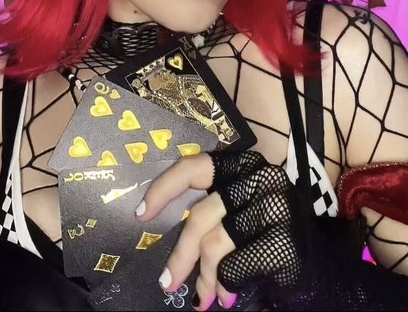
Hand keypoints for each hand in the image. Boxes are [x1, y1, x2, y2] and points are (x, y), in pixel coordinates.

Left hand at [136, 151, 303, 310]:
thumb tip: (163, 235)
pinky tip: (226, 294)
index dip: (163, 188)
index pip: (195, 167)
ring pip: (215, 244)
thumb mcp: (237, 208)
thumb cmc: (265, 230)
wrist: (319, 256)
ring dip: (204, 276)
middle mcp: (258, 179)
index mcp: (241, 165)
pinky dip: (225, 284)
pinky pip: (236, 265)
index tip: (141, 214)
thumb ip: (208, 211)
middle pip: (201, 215)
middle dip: (180, 253)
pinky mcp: (284, 239)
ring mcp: (274, 208)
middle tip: (167, 281)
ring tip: (203, 297)